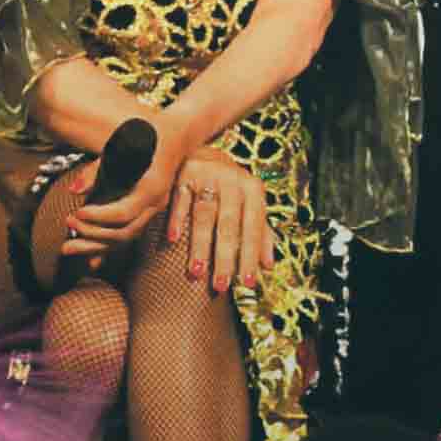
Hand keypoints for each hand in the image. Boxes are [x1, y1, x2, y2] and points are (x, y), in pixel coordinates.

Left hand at [59, 111, 188, 267]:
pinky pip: (128, 235)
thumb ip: (96, 170)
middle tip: (67, 228)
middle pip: (124, 233)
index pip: (123, 213)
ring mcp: (154, 210)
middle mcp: (156, 203)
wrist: (175, 135)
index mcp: (151, 188)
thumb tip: (73, 190)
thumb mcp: (120, 146)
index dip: (97, 217)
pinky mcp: (147, 212)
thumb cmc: (145, 136)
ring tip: (67, 247)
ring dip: (95, 247)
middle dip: (92, 236)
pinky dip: (108, 247)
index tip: (76, 213)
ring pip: (126, 238)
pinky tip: (88, 258)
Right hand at [165, 146, 272, 293]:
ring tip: (197, 272)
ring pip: (204, 215)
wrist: (205, 154)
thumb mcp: (250, 205)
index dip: (251, 255)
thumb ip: (261, 233)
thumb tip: (268, 267)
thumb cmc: (231, 189)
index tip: (248, 283)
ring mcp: (208, 175)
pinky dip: (176, 218)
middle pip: (229, 224)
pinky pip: (180, 199)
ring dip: (200, 245)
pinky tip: (172, 239)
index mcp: (253, 189)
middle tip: (221, 285)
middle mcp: (232, 180)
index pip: (253, 227)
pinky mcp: (184, 173)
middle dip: (226, 257)